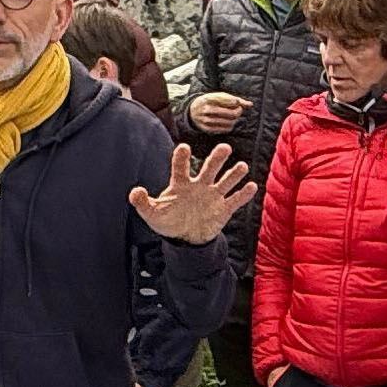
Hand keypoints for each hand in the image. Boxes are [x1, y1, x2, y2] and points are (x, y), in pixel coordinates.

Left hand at [129, 142, 255, 243]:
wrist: (185, 238)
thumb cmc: (168, 221)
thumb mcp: (152, 214)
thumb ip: (143, 203)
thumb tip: (135, 191)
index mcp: (181, 184)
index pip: (181, 167)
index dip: (182, 158)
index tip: (184, 148)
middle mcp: (199, 185)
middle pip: (210, 168)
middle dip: (217, 158)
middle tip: (224, 148)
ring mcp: (213, 196)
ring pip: (226, 181)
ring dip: (234, 174)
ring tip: (242, 166)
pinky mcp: (223, 209)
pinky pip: (235, 200)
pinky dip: (243, 194)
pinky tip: (251, 186)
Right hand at [187, 91, 250, 134]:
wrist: (192, 111)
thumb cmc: (210, 101)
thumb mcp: (220, 96)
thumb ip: (236, 99)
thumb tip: (250, 104)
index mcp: (210, 98)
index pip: (232, 101)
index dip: (237, 103)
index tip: (236, 103)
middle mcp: (207, 109)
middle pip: (232, 113)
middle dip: (238, 112)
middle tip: (237, 110)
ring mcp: (206, 120)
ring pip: (230, 122)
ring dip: (234, 120)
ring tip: (232, 116)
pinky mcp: (207, 129)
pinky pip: (225, 129)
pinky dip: (229, 126)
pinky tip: (227, 122)